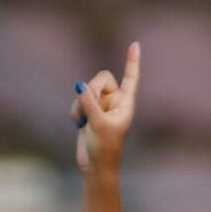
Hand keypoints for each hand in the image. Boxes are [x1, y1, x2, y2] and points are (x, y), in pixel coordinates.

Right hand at [72, 43, 139, 172]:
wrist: (95, 167)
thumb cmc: (104, 149)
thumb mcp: (98, 124)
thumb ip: (90, 103)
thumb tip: (80, 86)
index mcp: (126, 104)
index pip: (131, 78)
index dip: (132, 62)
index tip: (135, 44)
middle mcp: (115, 102)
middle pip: (101, 79)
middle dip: (92, 90)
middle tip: (90, 108)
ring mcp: (101, 107)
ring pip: (86, 90)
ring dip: (81, 105)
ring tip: (84, 123)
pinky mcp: (88, 113)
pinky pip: (78, 102)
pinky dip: (75, 112)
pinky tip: (78, 125)